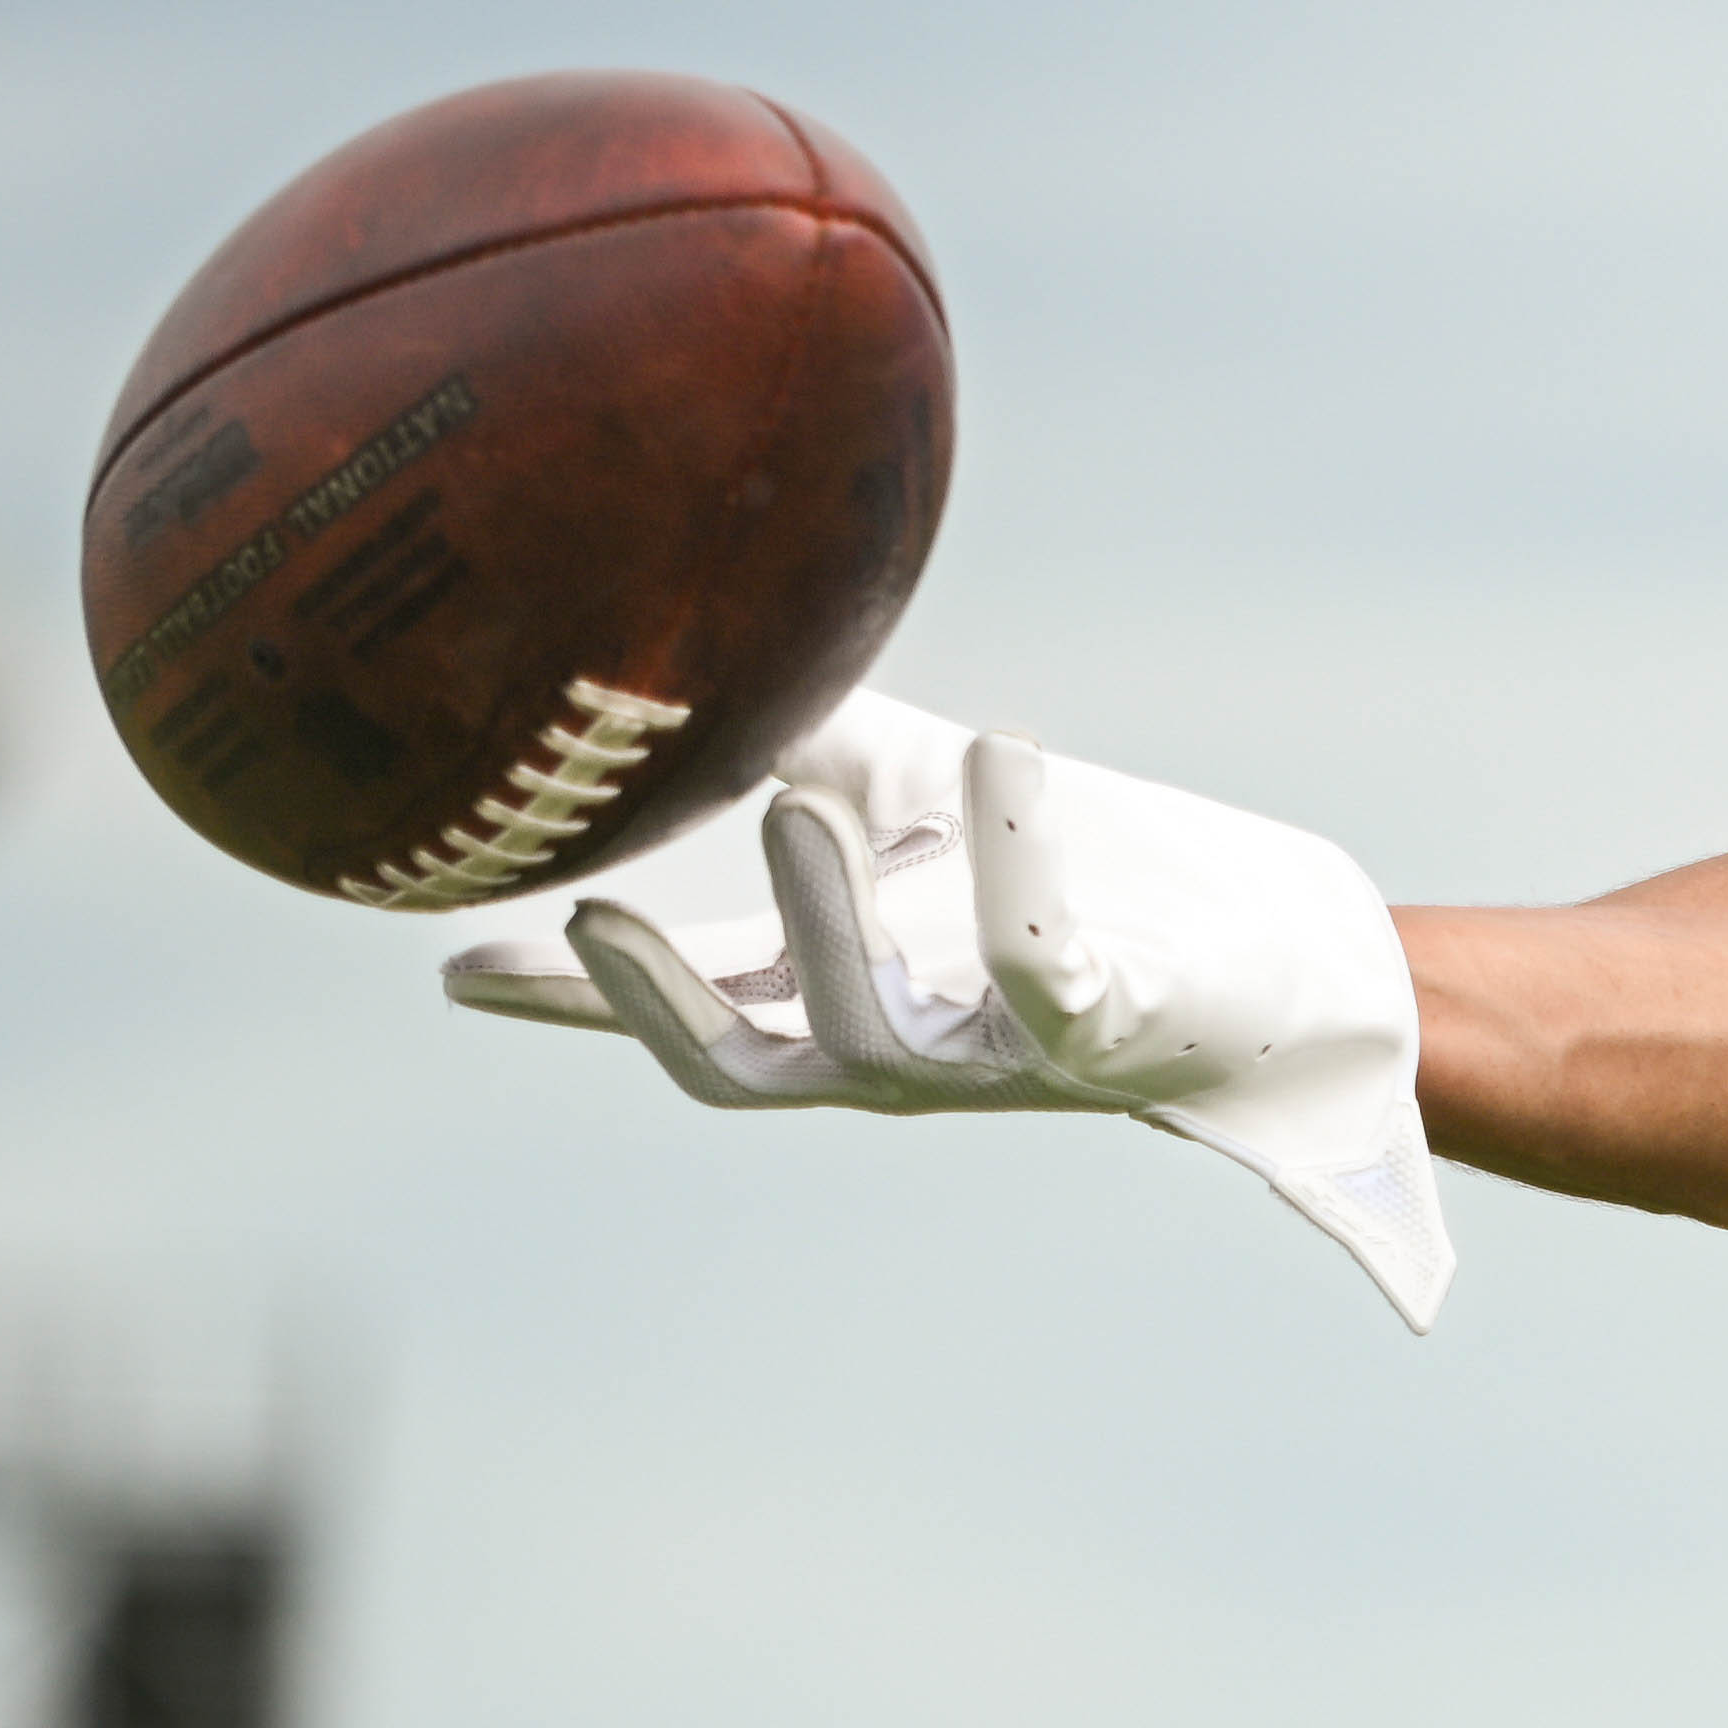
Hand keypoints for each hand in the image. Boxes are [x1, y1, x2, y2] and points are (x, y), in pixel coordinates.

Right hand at [448, 690, 1456, 1329]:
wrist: (1278, 965)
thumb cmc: (1091, 885)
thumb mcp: (923, 803)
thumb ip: (812, 744)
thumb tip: (697, 659)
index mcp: (843, 1008)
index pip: (686, 1006)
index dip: (567, 998)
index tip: (449, 960)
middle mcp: (901, 1055)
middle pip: (742, 1068)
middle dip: (655, 1003)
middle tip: (588, 909)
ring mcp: (998, 1059)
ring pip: (870, 1036)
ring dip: (822, 920)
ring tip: (795, 802)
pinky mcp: (1104, 1030)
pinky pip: (1039, 956)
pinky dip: (1011, 856)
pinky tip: (1002, 746)